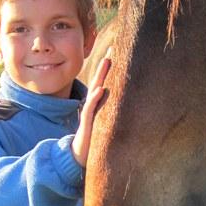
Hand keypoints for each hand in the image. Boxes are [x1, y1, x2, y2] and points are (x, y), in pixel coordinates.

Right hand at [71, 48, 110, 166]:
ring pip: (95, 91)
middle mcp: (92, 106)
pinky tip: (101, 89)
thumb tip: (126, 107)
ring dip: (101, 76)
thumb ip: (110, 115)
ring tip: (107, 62)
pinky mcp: (86, 124)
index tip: (118, 52)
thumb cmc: (93, 141)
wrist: (79, 157)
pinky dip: (95, 99)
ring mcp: (89, 113)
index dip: (109, 69)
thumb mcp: (105, 125)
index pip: (103, 83)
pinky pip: (90, 109)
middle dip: (105, 66)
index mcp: (97, 105)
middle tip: (113, 49)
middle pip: (99, 81)